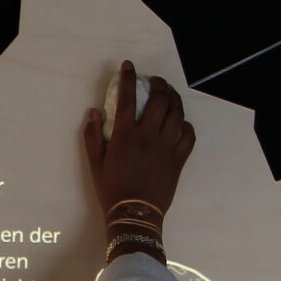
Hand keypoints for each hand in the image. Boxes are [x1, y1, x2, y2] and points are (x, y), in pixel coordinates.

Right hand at [81, 60, 194, 223]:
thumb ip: (92, 135)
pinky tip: (181, 123)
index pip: (128, 97)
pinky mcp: (179, 159)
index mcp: (125, 135)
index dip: (129, 77)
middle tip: (155, 81)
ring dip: (174, 99)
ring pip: (178, 113)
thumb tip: (93, 112)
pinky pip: (188, 136)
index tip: (129, 66)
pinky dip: (186, 125)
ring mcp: (166, 147)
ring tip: (170, 95)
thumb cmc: (111, 189)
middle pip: (160, 100)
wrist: (134, 214)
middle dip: (159, 84)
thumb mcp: (95, 163)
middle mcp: (148, 136)